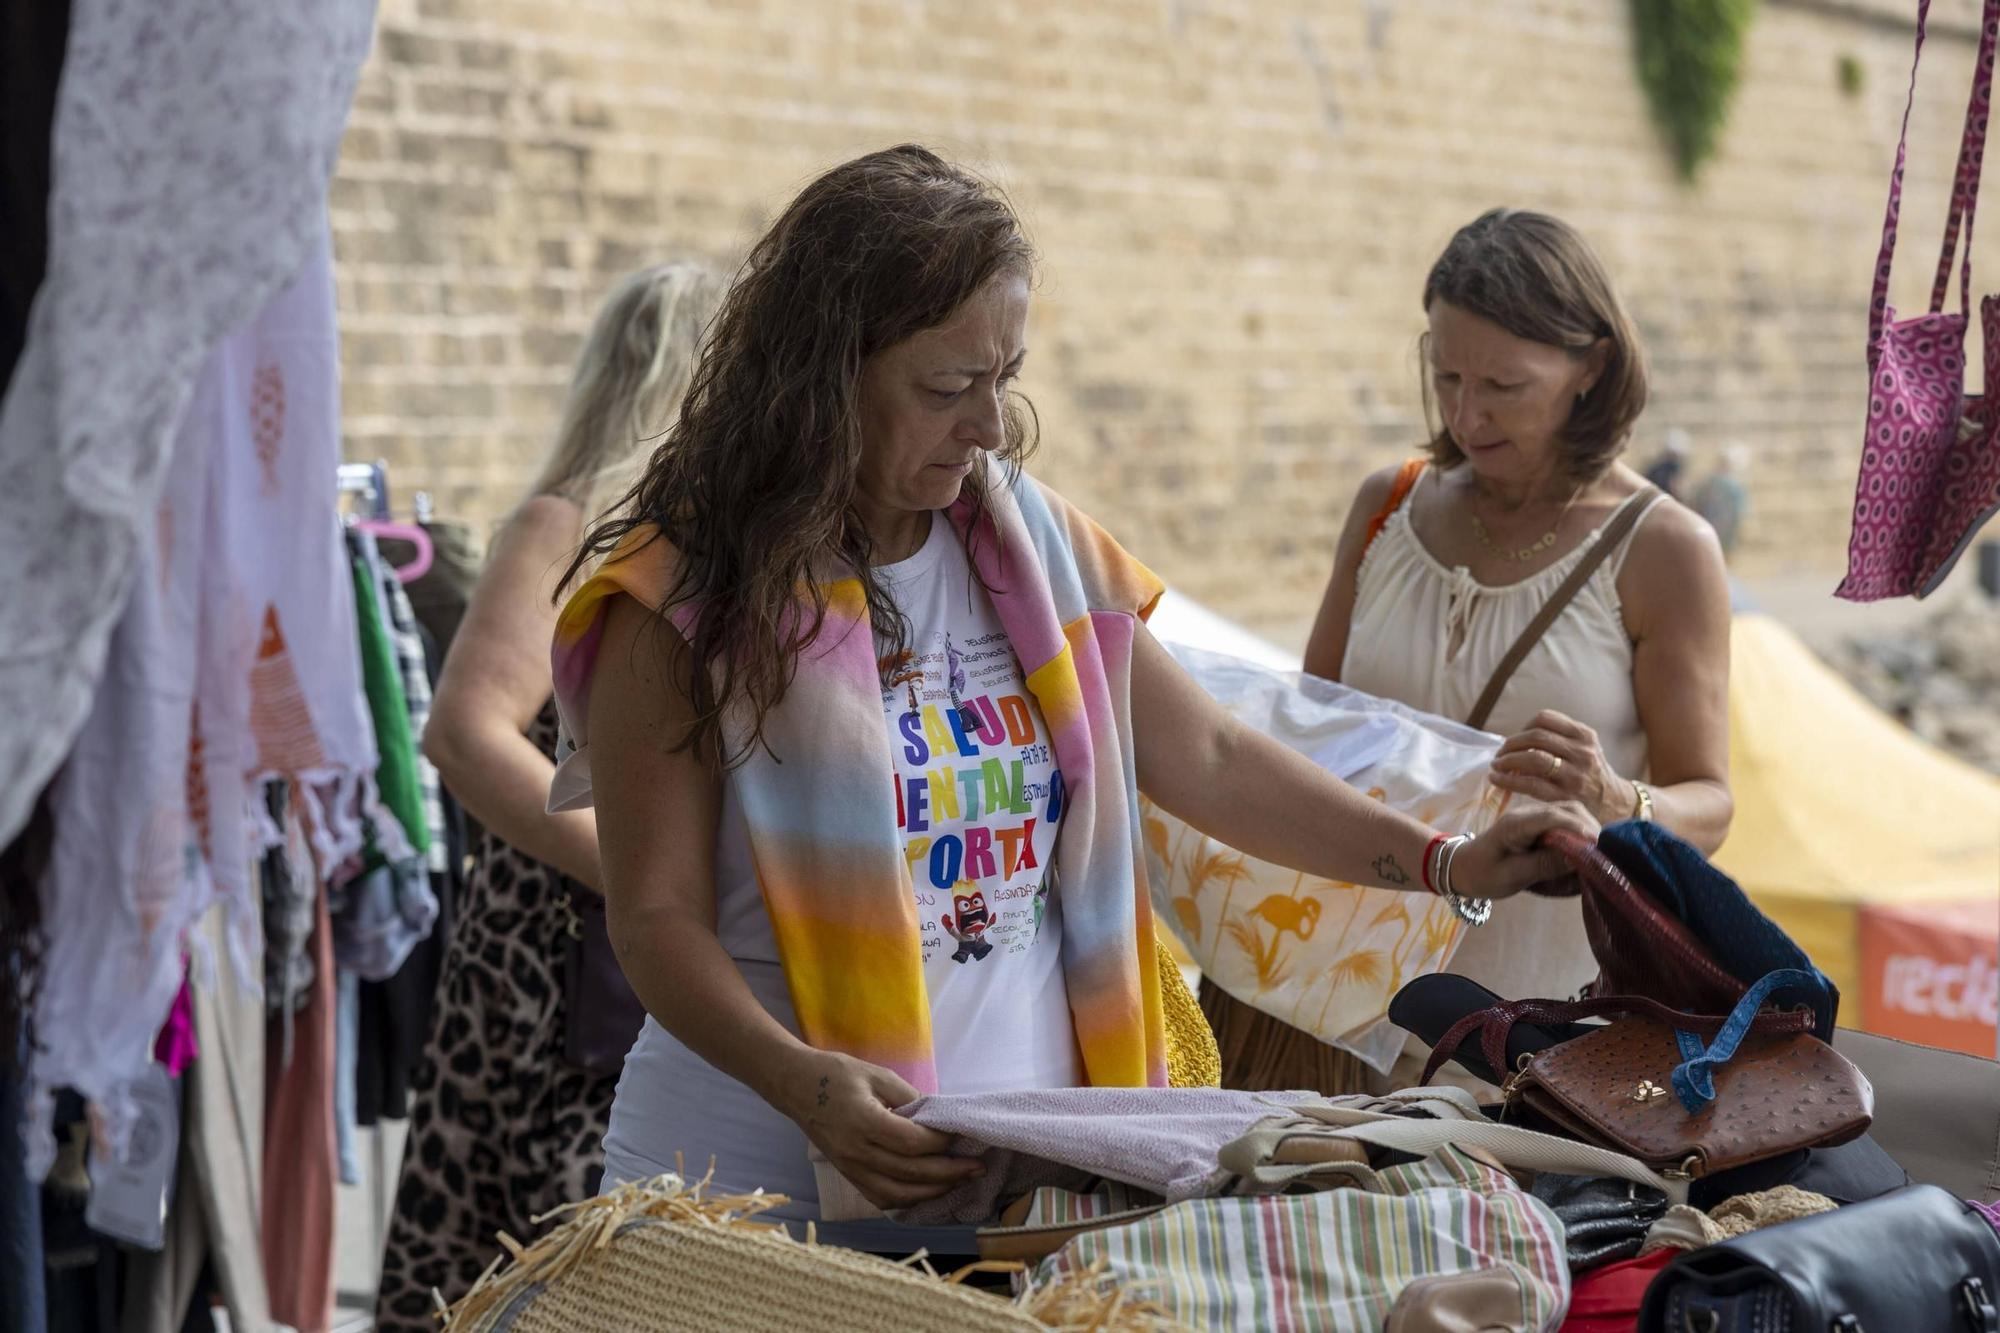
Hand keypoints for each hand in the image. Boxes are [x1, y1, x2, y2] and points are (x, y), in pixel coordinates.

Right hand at [771, 1049, 982, 1210]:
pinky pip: (880, 1198)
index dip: (941, 1143)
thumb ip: (910, 1097)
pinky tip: (927, 1192)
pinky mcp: (848, 1175)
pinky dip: (907, 1200)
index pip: (912, 1142)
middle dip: (949, 1173)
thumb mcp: (878, 1074)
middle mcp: (856, 1152)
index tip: (962, 1137)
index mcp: (864, 1121)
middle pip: (911, 1173)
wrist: (796, 1086)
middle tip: (978, 1168)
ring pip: (898, 1194)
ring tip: (959, 1183)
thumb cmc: (837, 1074)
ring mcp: (850, 1168)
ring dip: (932, 1192)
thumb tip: (940, 1119)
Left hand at [1447, 798, 1600, 900]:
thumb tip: (1578, 859)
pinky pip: (1566, 823)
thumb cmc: (1481, 874)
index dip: (1580, 830)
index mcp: (1517, 823)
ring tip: (1598, 855)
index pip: (1555, 817)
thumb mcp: (1510, 876)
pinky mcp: (1539, 825)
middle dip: (1590, 829)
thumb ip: (1542, 865)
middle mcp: (1528, 814)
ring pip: (1571, 813)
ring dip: (1587, 830)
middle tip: (1605, 855)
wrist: (1461, 867)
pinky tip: (1585, 853)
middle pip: (1569, 810)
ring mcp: (1534, 817)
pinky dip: (1579, 834)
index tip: (1599, 848)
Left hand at [1490, 710, 1636, 824]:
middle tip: (1500, 753)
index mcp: (1585, 735)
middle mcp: (1582, 752)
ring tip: (1497, 766)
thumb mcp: (1586, 748)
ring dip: (1507, 760)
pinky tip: (1497, 780)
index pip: (1546, 719)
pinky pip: (1530, 784)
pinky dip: (1509, 780)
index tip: (1515, 739)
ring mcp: (1575, 775)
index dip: (1524, 727)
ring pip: (1533, 758)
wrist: (1615, 804)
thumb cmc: (1592, 774)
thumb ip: (1560, 738)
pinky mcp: (1565, 796)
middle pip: (1536, 737)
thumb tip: (1520, 737)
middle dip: (1511, 744)